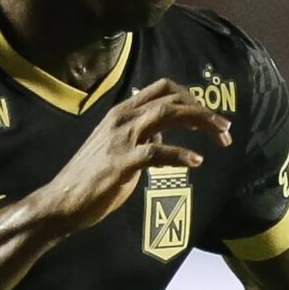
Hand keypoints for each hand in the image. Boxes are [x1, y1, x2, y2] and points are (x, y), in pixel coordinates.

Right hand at [32, 80, 230, 233]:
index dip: (191, 98)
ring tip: (222, 137)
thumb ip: (142, 135)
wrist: (62, 201)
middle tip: (226, 129)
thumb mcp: (119, 147)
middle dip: (204, 111)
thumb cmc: (92, 176)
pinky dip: (181, 155)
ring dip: (200, 122)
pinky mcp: (121, 162)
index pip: (164, 88)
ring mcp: (121, 138)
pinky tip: (196, 162)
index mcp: (123, 112)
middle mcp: (123, 118)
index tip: (209, 117)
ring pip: (168, 114)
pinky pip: (157, 152)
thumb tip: (164, 132)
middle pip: (172, 99)